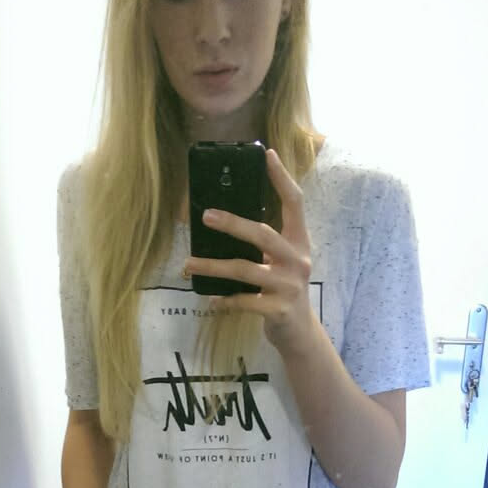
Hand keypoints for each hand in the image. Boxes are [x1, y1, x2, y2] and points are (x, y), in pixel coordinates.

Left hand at [183, 147, 314, 353]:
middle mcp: (297, 260)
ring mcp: (289, 286)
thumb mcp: (280, 262)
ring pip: (246, 270)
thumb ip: (264, 244)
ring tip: (188, 264)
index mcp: (298, 242)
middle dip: (233, 224)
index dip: (281, 178)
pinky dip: (225, 300)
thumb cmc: (283, 291)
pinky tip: (210, 299)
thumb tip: (223, 220)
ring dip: (213, 267)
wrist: (299, 333)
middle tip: (206, 216)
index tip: (266, 154)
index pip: (294, 203)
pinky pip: (244, 302)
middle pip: (263, 234)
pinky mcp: (278, 309)